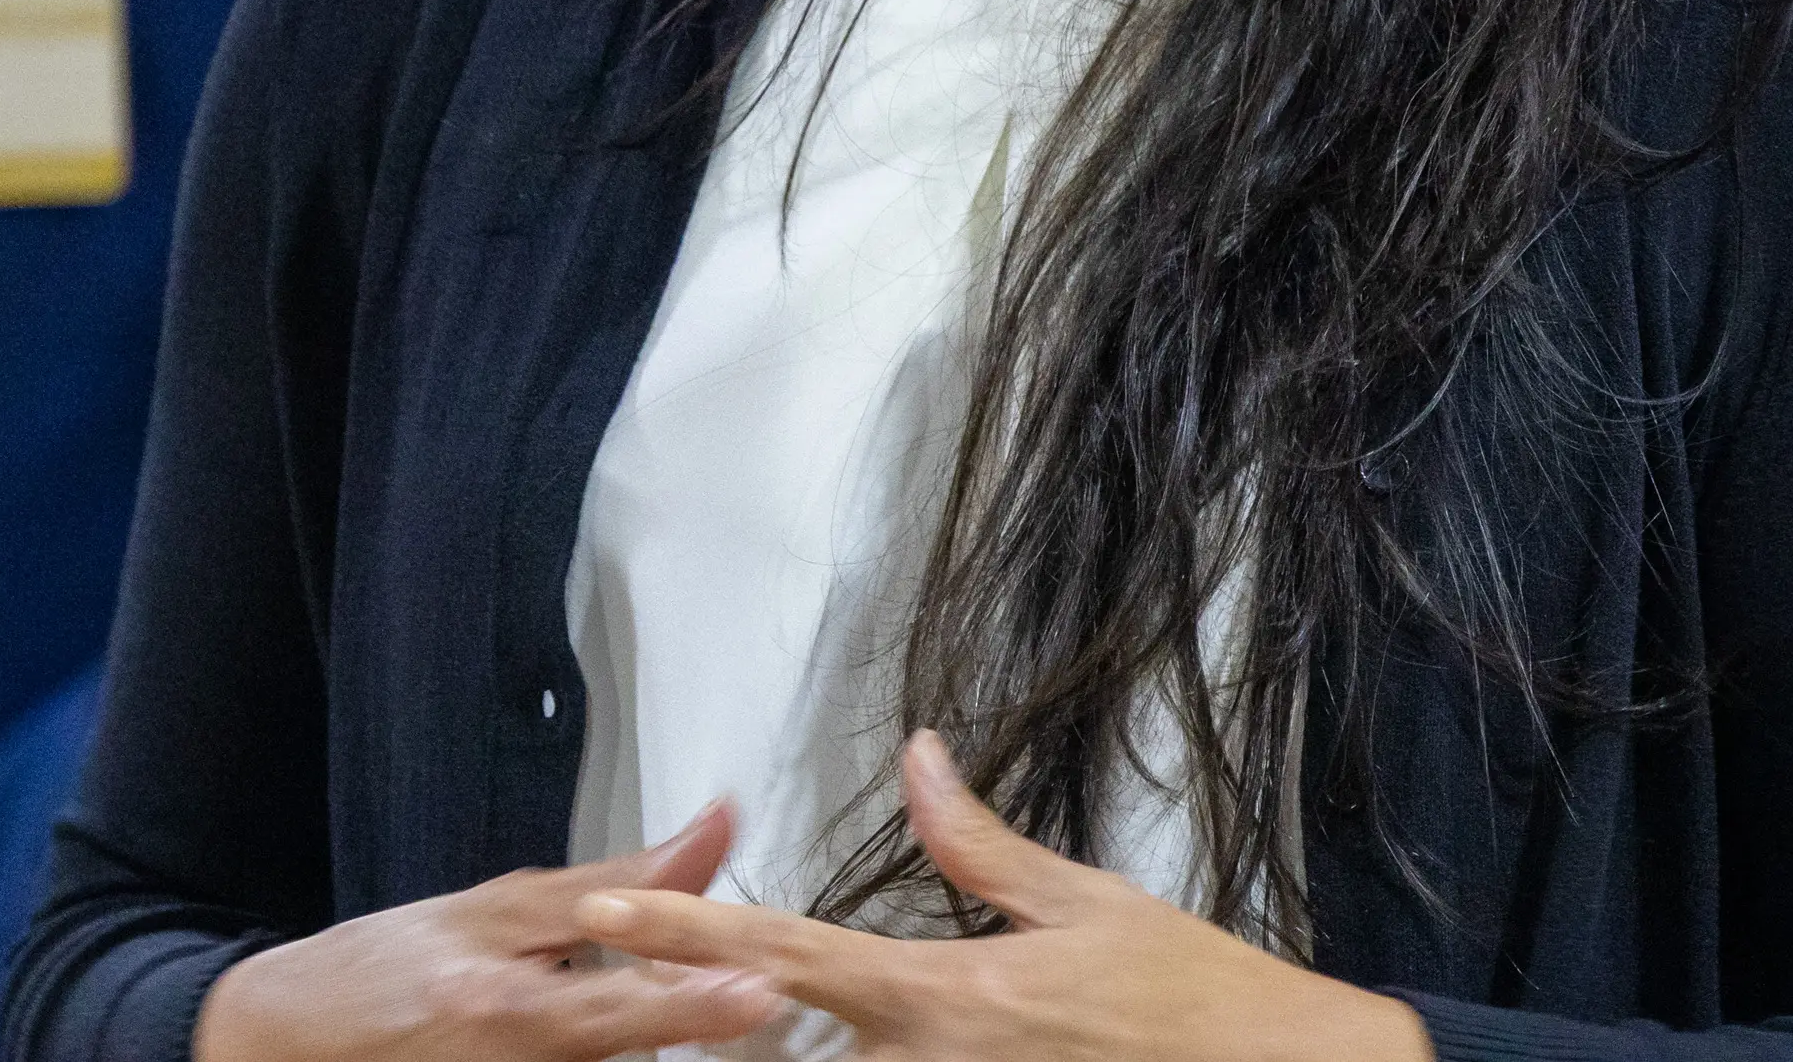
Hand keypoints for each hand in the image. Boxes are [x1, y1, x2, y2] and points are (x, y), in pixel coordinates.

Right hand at [192, 804, 787, 1060]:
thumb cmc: (384, 970)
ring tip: (672, 1002)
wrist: (287, 1044)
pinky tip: (605, 1026)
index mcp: (505, 1012)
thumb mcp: (494, 909)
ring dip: (643, 1032)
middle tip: (736, 991)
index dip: (692, 1004)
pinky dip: (598, 1050)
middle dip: (683, 1017)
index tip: (757, 991)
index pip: (617, 1010)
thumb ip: (611, 882)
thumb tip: (712, 828)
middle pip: (623, 1050)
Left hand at [574, 734, 1432, 1061]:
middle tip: (654, 965)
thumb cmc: (1190, 1001)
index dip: (679, 931)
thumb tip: (919, 759)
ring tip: (773, 1004)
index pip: (780, 955)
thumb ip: (977, 844)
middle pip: (783, 1045)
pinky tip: (889, 1039)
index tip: (603, 916)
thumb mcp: (1082, 903)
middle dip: (724, 1012)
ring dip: (802, 1048)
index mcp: (940, 998)